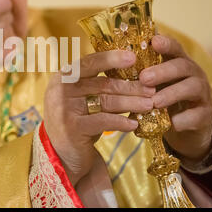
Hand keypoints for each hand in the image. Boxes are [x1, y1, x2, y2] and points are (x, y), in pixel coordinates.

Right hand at [44, 50, 155, 186]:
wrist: (60, 153)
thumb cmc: (76, 120)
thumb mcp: (80, 98)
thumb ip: (96, 84)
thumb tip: (132, 71)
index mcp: (63, 77)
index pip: (89, 63)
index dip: (111, 59)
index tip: (133, 57)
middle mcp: (61, 90)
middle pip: (103, 84)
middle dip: (130, 86)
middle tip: (151, 89)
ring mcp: (65, 109)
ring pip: (106, 102)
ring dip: (131, 103)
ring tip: (149, 105)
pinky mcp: (73, 128)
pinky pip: (103, 121)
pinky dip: (121, 122)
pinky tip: (134, 123)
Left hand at [139, 35, 211, 161]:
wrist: (186, 129)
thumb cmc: (162, 100)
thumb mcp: (151, 86)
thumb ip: (136, 77)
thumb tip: (106, 68)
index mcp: (177, 63)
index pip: (174, 47)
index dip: (165, 43)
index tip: (153, 41)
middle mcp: (193, 74)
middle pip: (182, 65)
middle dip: (163, 71)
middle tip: (144, 78)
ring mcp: (202, 94)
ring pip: (193, 87)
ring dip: (171, 94)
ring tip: (154, 102)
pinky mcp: (206, 115)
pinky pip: (198, 114)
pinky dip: (184, 119)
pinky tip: (172, 123)